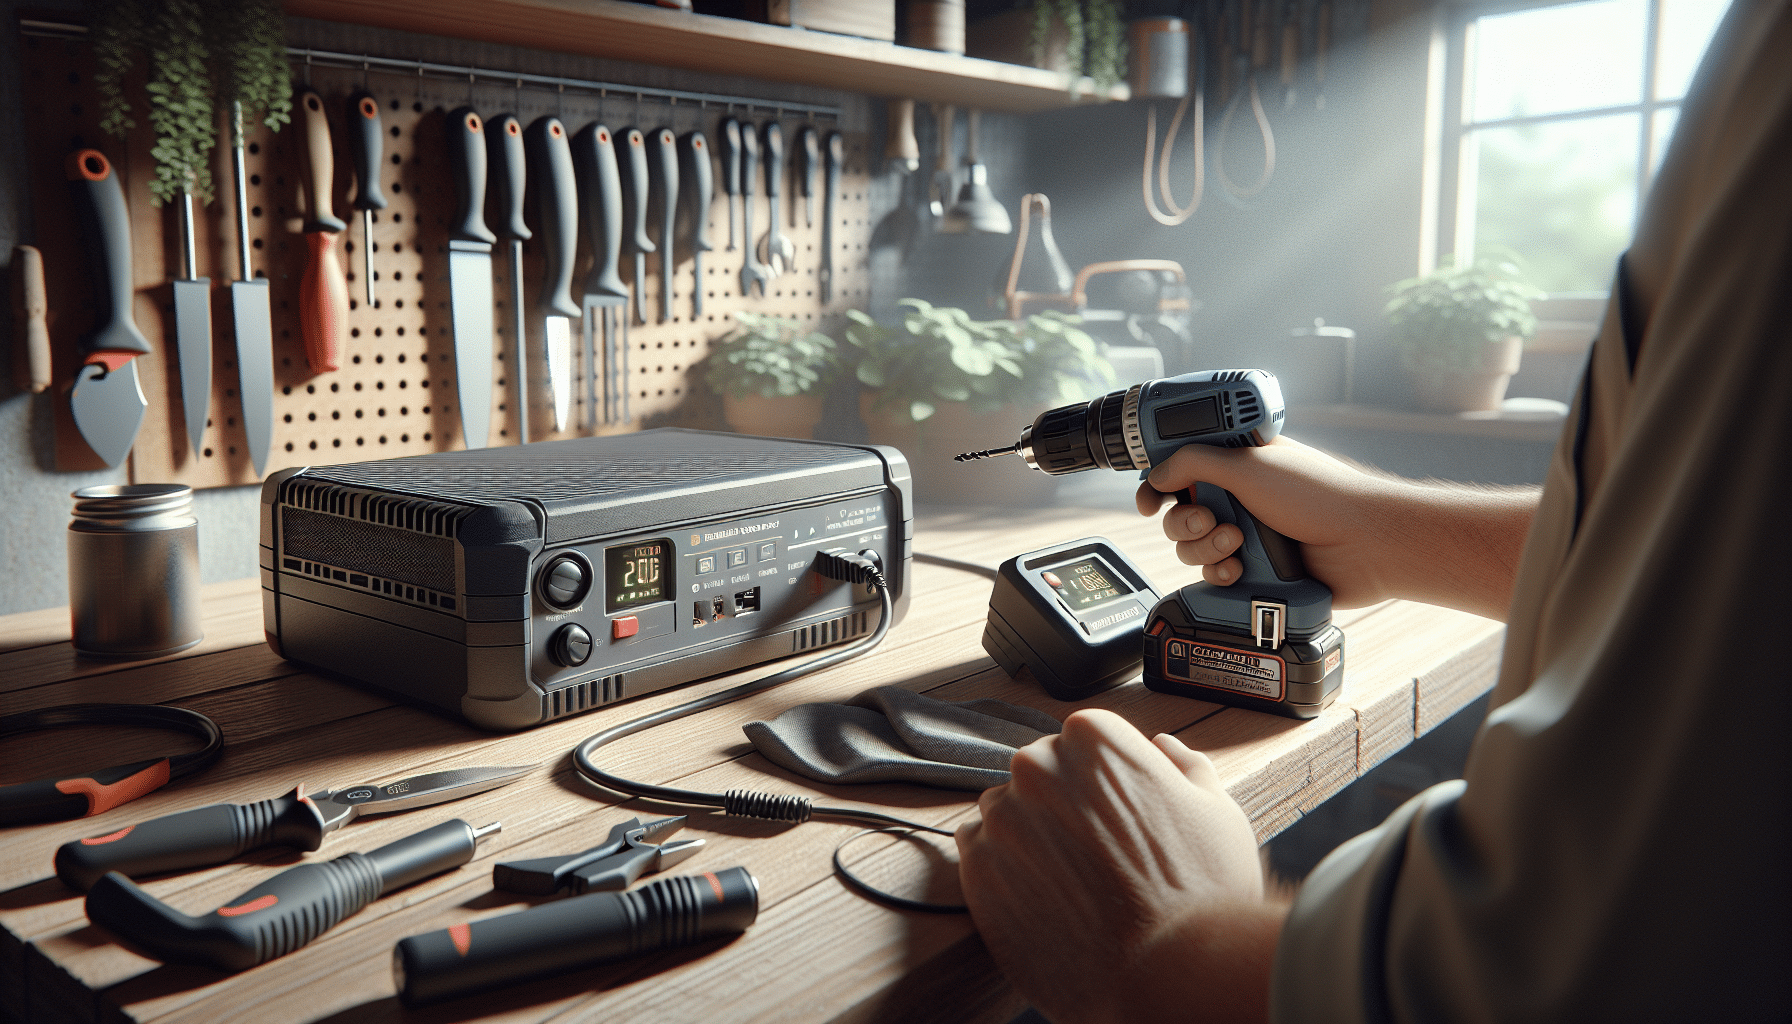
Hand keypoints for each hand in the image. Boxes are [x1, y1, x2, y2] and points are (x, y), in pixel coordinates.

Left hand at [956, 709, 1281, 1023]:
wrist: (1170, 976)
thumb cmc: (1201, 895)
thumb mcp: (1216, 812)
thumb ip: (1185, 766)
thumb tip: (1164, 748)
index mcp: (1093, 737)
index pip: (1081, 741)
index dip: (1104, 782)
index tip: (1118, 815)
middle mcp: (1038, 767)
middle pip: (1039, 773)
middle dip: (1063, 805)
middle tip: (1099, 854)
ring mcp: (1002, 819)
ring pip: (1005, 812)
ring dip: (1029, 836)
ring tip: (1074, 882)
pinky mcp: (977, 871)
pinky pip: (978, 854)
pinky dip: (1004, 870)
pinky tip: (1045, 897)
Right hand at [1135, 436, 1538, 618]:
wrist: (1365, 545)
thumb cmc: (1319, 495)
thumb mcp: (1250, 466)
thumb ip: (1194, 462)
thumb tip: (1156, 474)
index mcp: (1239, 464)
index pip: (1182, 470)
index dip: (1159, 485)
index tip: (1148, 500)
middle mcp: (1240, 498)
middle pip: (1179, 513)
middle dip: (1184, 521)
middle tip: (1208, 520)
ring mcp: (1248, 535)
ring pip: (1193, 548)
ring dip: (1205, 548)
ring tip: (1236, 543)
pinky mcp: (1255, 571)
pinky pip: (1214, 577)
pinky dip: (1220, 573)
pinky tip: (1240, 569)